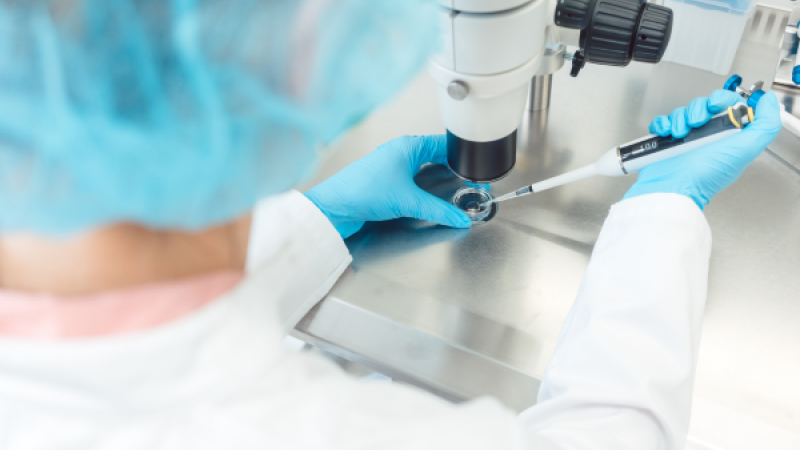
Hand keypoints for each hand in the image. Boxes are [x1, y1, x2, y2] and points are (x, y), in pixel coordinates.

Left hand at [305, 135, 471, 238]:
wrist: (334, 207)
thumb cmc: (364, 192)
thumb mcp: (409, 202)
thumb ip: (438, 210)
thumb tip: (460, 218)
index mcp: (408, 146)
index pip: (445, 145)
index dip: (463, 158)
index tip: (476, 171)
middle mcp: (401, 152)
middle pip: (437, 156)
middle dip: (453, 169)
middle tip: (471, 183)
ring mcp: (393, 166)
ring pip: (425, 168)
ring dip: (439, 178)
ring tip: (456, 189)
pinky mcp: (386, 181)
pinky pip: (414, 179)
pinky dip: (426, 187)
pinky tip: (432, 197)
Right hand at [624, 90, 782, 208]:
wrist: (674, 188)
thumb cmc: (706, 175)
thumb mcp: (746, 149)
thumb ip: (766, 124)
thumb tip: (768, 100)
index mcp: (728, 136)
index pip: (729, 104)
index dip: (723, 99)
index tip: (715, 106)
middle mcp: (708, 136)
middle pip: (703, 105)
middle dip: (698, 109)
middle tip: (696, 123)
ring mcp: (685, 139)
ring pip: (682, 112)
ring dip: (679, 118)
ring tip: (679, 134)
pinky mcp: (665, 142)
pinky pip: (662, 122)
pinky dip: (662, 124)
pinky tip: (666, 133)